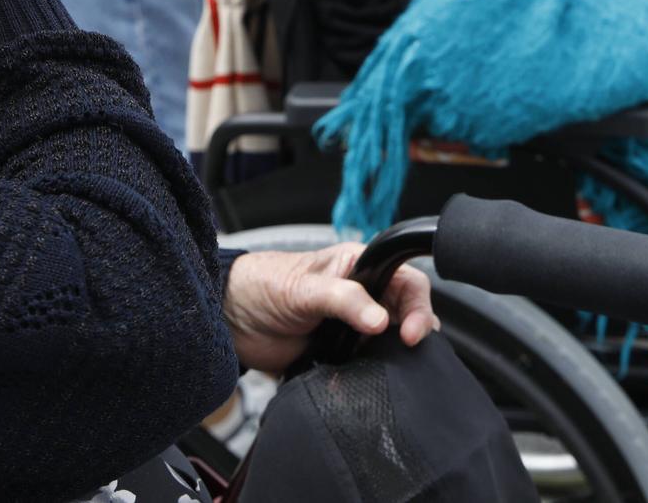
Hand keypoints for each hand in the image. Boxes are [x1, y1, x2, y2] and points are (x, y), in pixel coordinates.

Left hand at [222, 245, 438, 375]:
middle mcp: (363, 297)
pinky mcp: (340, 355)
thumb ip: (345, 299)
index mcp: (361, 268)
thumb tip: (379, 320)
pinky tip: (371, 378)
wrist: (229, 318)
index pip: (408, 282)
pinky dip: (372, 374)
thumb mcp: (305, 287)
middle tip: (406, 349)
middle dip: (413, 331)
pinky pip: (367, 367)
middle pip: (406, 314)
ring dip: (394, 355)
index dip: (417, 305)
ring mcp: (353, 328)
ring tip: (391, 366)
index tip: (410, 331)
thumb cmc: (263, 284)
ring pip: (390, 343)